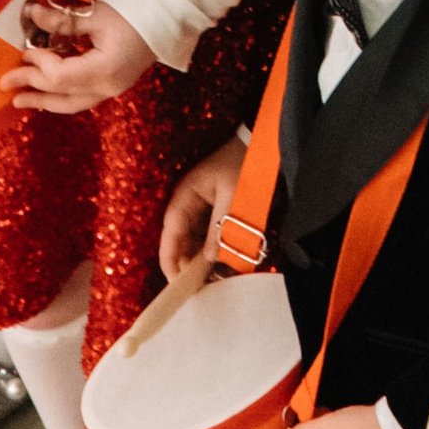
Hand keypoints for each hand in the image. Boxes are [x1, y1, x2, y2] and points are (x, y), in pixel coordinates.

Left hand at [6, 0, 155, 112]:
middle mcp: (107, 87)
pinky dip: (61, 94)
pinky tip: (47, 91)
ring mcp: (112, 89)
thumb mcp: (96, 14)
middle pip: (62, 96)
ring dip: (44, 99)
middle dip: (32, 89)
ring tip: (21, 99)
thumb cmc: (135, 11)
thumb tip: (32, 15)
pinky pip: (81, 97)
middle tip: (5, 83)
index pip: (60, 77)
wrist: (169, 16)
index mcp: (104, 70)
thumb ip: (63, 20)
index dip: (38, 65)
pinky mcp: (113, 84)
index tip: (25, 50)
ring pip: (71, 104)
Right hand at [160, 136, 242, 278]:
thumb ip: (220, 228)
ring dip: (201, 259)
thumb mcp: (234, 196)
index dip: (170, 261)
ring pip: (193, 242)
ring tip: (215, 276)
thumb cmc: (244, 162)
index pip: (170, 234)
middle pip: (180, 242)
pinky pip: (205, 236)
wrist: (259, 141)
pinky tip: (222, 261)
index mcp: (185, 195)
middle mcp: (186, 203)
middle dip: (188, 264)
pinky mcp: (209, 211)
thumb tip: (208, 259)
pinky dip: (211, 249)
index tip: (175, 284)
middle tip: (201, 286)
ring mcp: (197, 208)